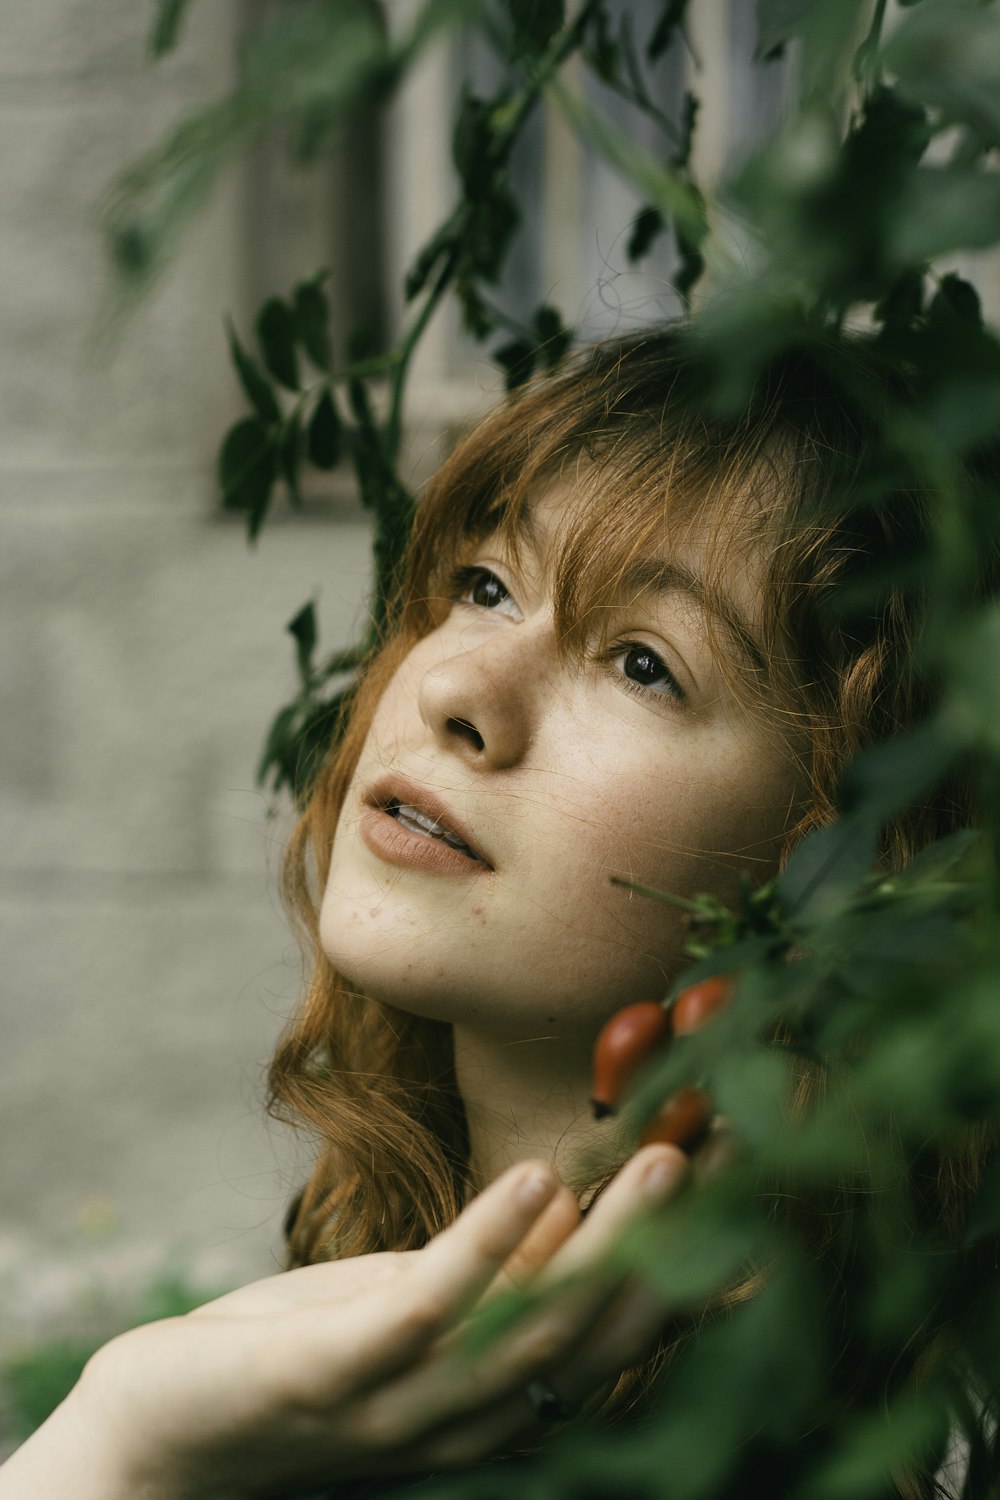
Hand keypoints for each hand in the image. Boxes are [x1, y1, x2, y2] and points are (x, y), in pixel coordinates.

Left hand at [0, 1146, 688, 1499]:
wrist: (157, 1445)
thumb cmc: (293, 1365)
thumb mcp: (406, 1313)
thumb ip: (488, 1276)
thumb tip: (571, 1202)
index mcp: (493, 1404)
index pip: (611, 1347)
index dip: (689, 1284)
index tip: (754, 1213)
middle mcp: (469, 1421)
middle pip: (595, 1337)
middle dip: (669, 1252)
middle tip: (728, 1161)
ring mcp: (403, 1406)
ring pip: (533, 1326)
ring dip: (606, 1240)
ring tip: (662, 1159)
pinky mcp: (332, 1375)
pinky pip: (427, 1311)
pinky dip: (489, 1245)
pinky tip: (532, 1179)